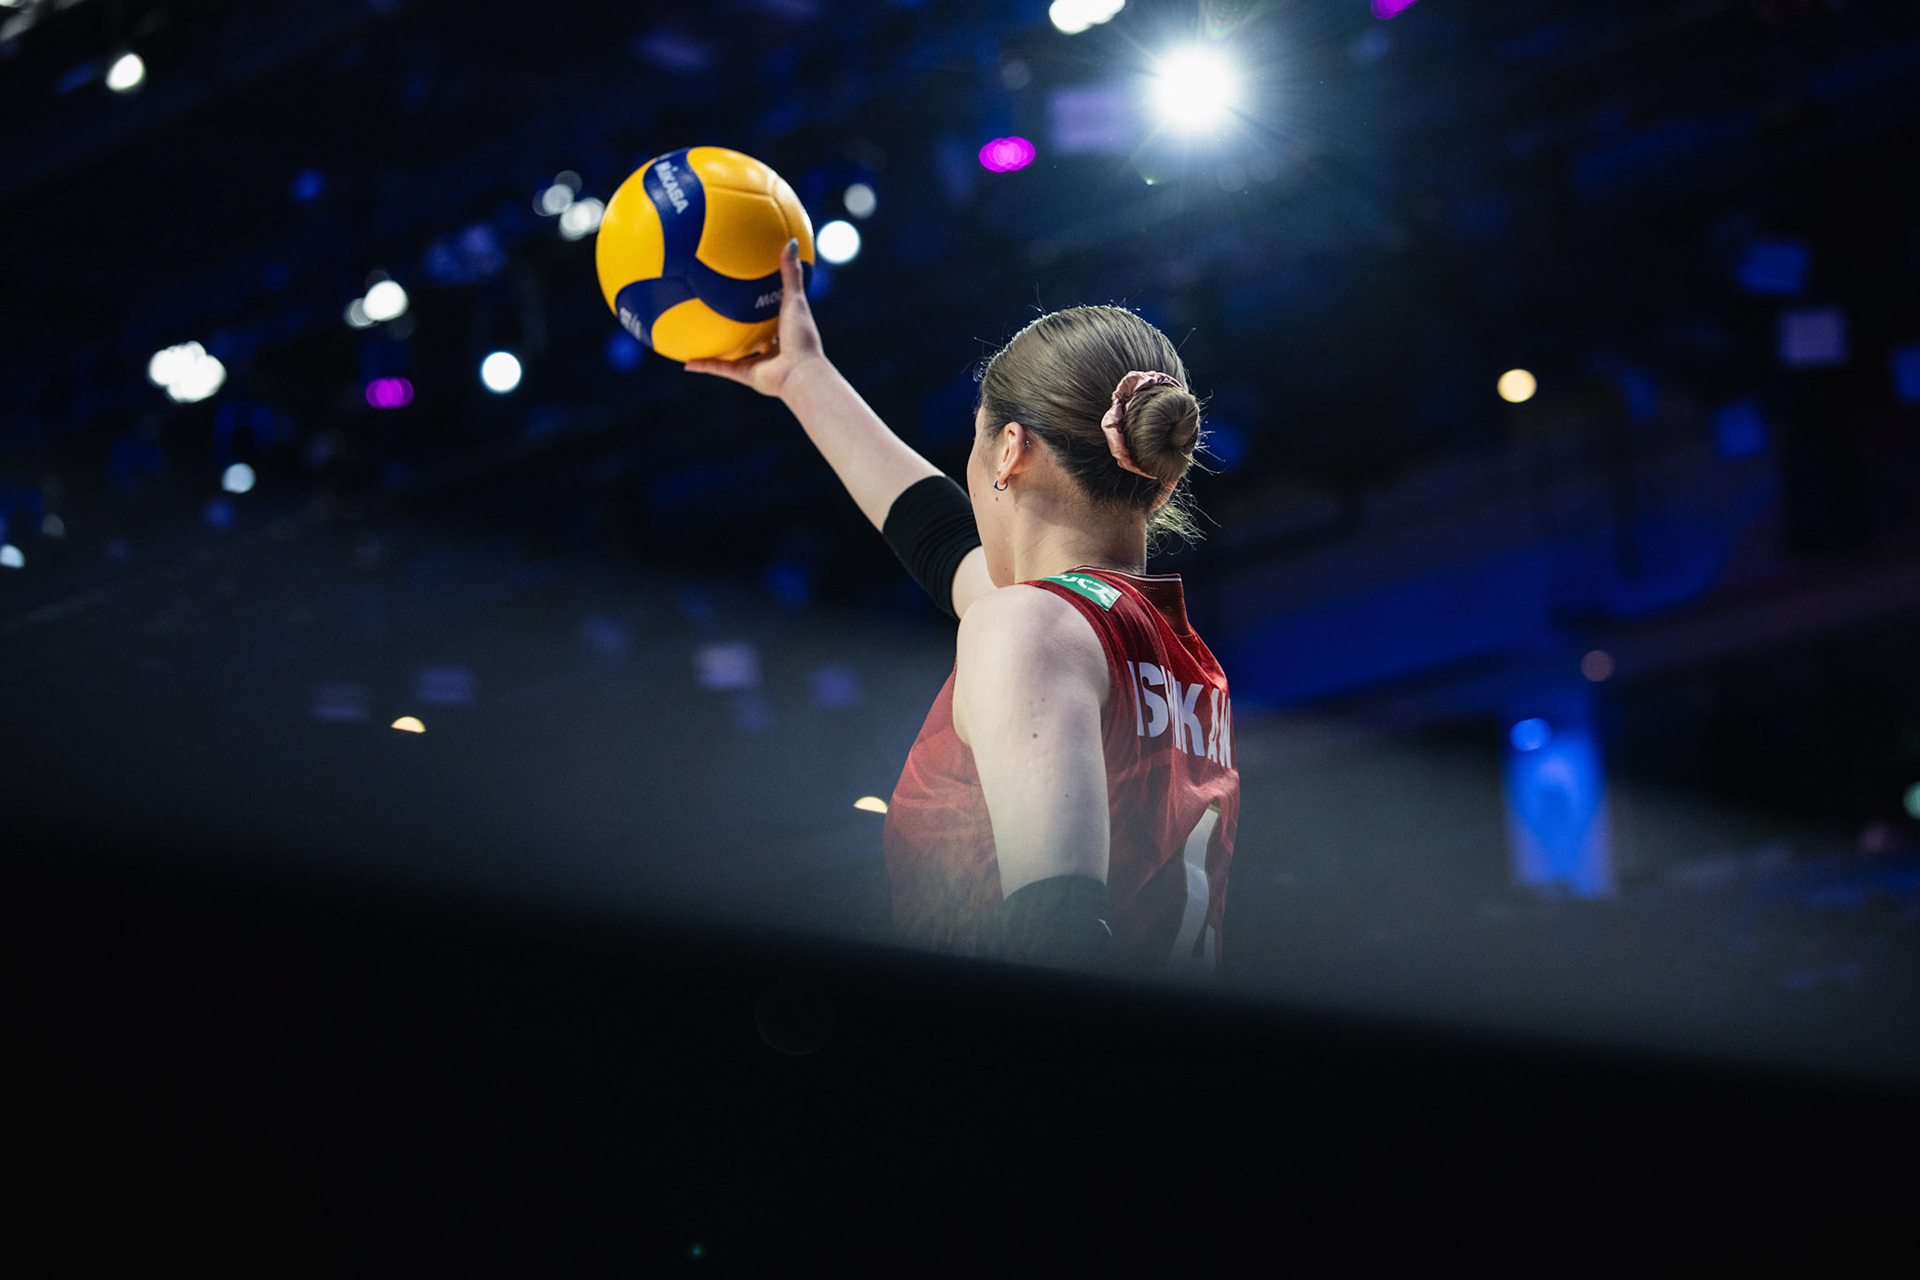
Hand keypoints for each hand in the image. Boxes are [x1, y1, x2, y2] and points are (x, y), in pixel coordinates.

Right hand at [685, 238, 825, 398]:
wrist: (800, 373)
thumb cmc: (801, 337)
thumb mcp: (794, 300)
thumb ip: (790, 273)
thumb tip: (789, 242)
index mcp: (786, 330)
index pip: (772, 314)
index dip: (761, 303)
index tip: (749, 289)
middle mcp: (773, 348)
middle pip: (752, 334)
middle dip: (737, 324)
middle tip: (720, 310)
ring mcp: (759, 363)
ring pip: (734, 354)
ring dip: (715, 348)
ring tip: (695, 337)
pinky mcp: (747, 375)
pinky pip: (721, 368)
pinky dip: (704, 365)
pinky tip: (686, 361)